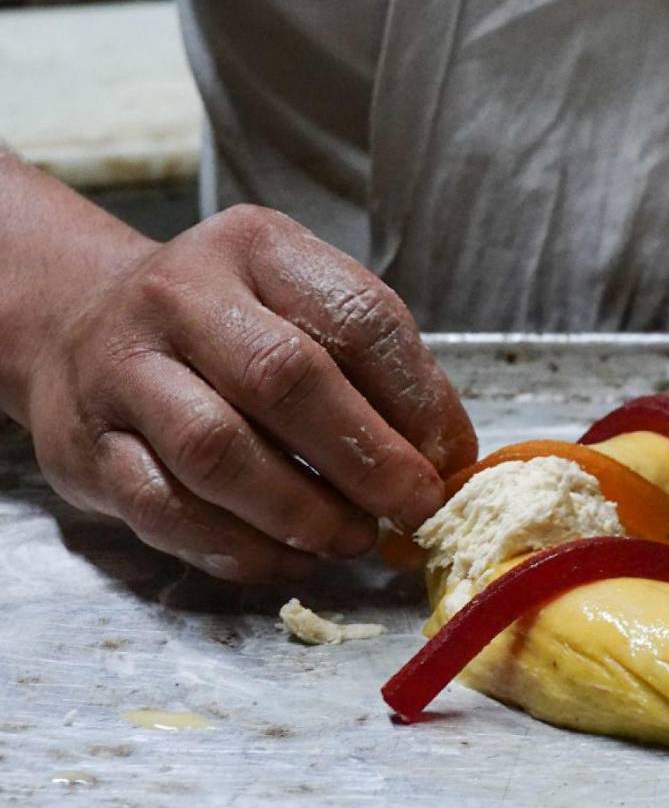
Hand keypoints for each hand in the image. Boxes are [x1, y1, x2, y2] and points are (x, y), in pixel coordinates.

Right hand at [24, 206, 475, 581]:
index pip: (358, 318)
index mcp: (259, 249)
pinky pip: (167, 510)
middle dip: (366, 458)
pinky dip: (241, 548)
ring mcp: (124, 370)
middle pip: (284, 378)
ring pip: (218, 450)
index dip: (417, 399)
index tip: (450, 460)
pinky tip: (291, 559)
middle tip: (415, 509)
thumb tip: (445, 462)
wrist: (78, 324)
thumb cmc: (225, 326)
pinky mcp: (89, 447)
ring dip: (302, 511)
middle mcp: (181, 297)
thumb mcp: (301, 309)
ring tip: (354, 539)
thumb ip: (374, 372)